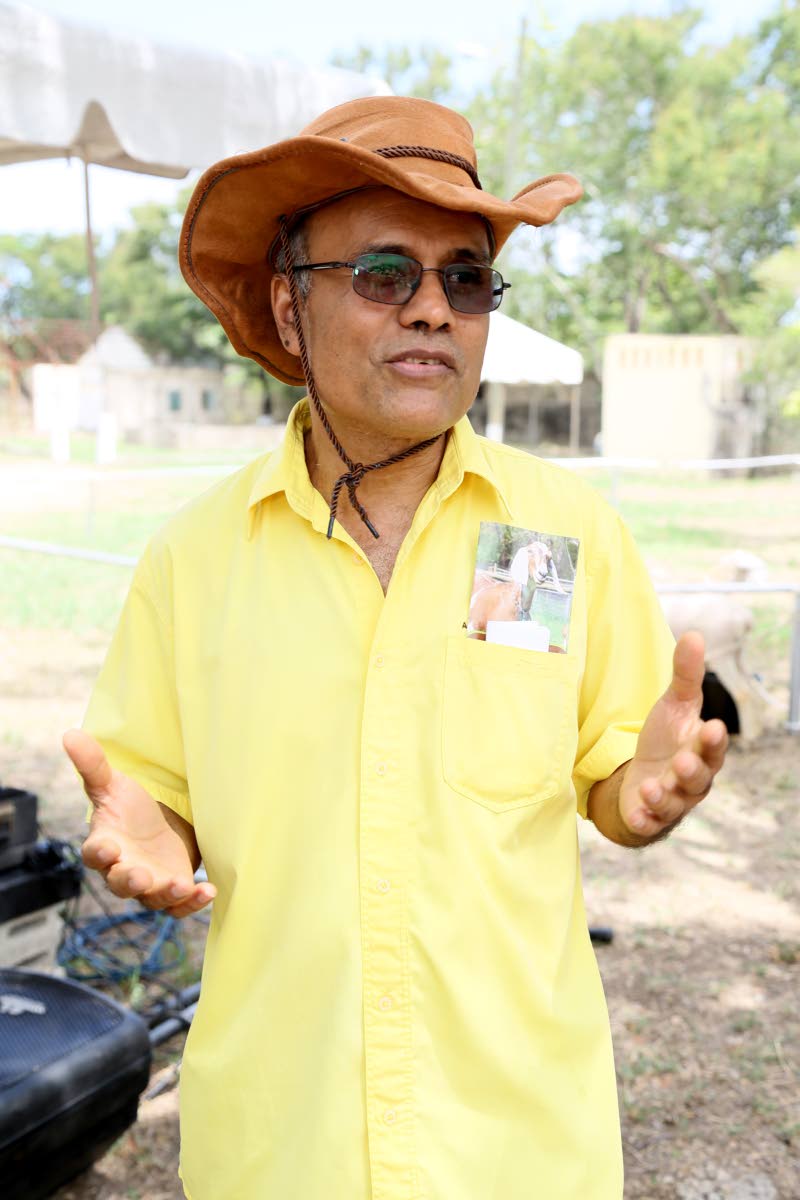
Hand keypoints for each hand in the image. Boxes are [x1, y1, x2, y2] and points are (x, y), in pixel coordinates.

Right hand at [63, 728, 215, 917]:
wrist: (163, 821)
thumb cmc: (131, 807)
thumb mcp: (114, 784)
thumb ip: (93, 764)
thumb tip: (70, 733)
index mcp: (105, 844)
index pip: (94, 854)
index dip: (99, 853)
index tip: (107, 847)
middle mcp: (123, 869)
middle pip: (120, 883)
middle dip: (130, 881)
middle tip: (141, 876)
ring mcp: (149, 884)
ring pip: (152, 898)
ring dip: (166, 894)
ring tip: (182, 885)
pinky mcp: (172, 890)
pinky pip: (179, 906)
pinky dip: (192, 903)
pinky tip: (209, 891)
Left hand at [618, 631, 728, 840]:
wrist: (644, 777)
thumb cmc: (667, 739)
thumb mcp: (675, 705)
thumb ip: (686, 675)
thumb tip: (695, 635)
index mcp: (702, 751)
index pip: (712, 746)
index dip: (713, 740)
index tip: (713, 726)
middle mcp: (692, 780)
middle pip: (698, 778)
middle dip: (692, 770)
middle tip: (683, 761)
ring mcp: (672, 801)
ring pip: (674, 803)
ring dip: (664, 796)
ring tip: (651, 787)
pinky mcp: (649, 818)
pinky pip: (649, 823)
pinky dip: (644, 820)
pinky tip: (636, 814)